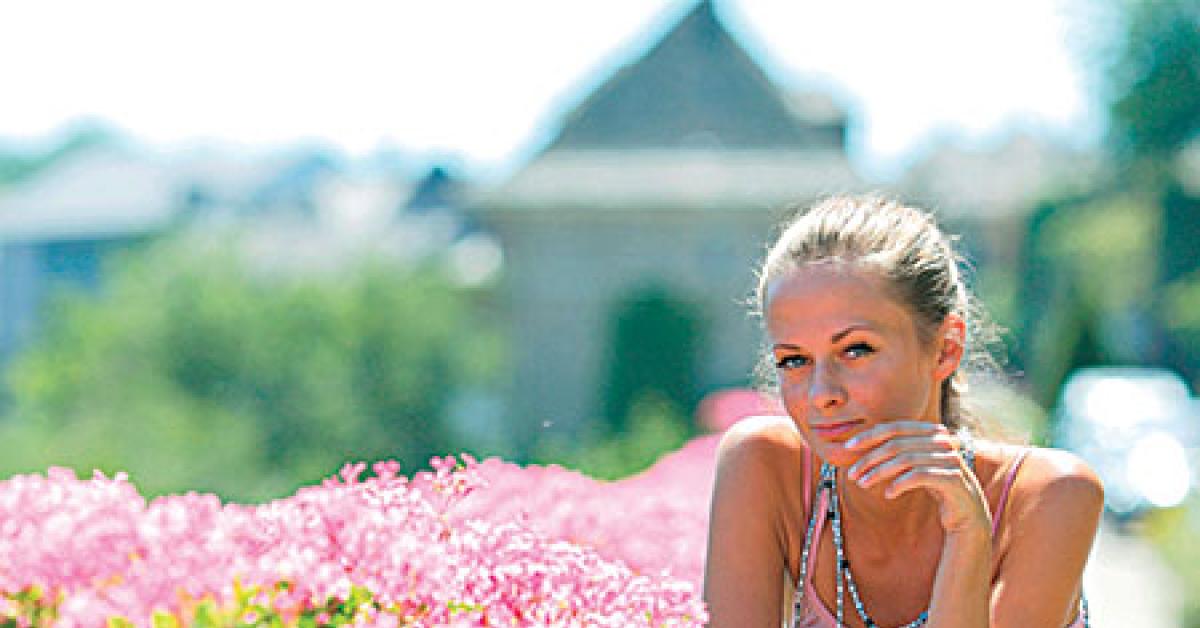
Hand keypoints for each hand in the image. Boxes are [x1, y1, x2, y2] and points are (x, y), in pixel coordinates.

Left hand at [841, 421, 990, 534]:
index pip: (895, 427)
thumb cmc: (934, 485)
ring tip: (863, 484)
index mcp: (932, 431)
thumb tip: (855, 444)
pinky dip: (900, 483)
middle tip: (852, 474)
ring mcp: (950, 458)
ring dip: (879, 472)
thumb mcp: (913, 465)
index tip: (848, 448)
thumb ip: (894, 451)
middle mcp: (943, 440)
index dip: (869, 435)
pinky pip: (920, 476)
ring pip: (905, 460)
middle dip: (870, 459)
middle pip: (896, 444)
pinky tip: (888, 494)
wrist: (966, 512)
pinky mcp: (954, 478)